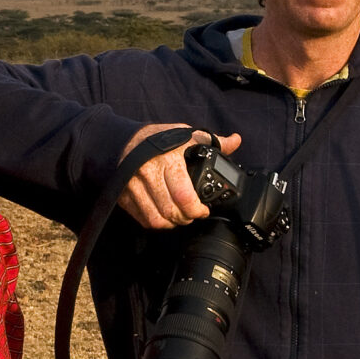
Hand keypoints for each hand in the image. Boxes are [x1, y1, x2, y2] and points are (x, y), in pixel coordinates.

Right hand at [116, 125, 242, 229]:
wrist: (125, 139)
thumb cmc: (159, 138)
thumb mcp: (186, 135)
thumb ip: (212, 141)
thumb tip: (235, 141)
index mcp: (167, 159)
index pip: (184, 195)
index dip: (196, 210)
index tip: (203, 210)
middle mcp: (148, 173)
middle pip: (170, 211)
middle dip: (186, 218)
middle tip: (193, 215)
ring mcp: (133, 186)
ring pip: (156, 219)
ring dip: (171, 223)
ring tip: (179, 217)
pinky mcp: (124, 195)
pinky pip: (142, 219)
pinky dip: (156, 223)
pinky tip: (164, 216)